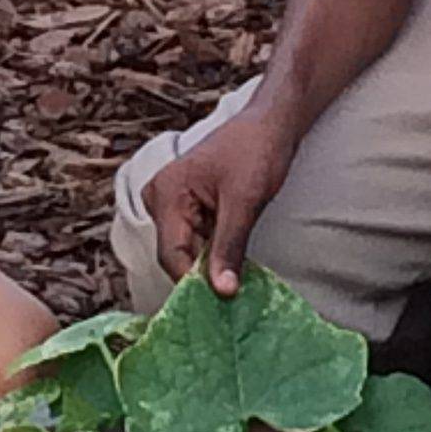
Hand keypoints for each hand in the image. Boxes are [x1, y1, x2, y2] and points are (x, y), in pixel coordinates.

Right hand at [145, 110, 294, 297]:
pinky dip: (214, 255)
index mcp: (166, 194)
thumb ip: (230, 246)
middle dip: (203, 277)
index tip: (219, 306)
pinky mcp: (188, 209)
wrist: (270, 124)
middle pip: (176, 255)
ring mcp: (173, 204)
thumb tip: (222, 291)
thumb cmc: (256, 151)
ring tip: (235, 287)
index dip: (193, 283)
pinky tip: (232, 270)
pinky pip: (197, 241)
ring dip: (210, 268)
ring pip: (188, 251)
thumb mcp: (244, 201)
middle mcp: (160, 200)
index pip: (171, 254)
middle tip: (231, 303)